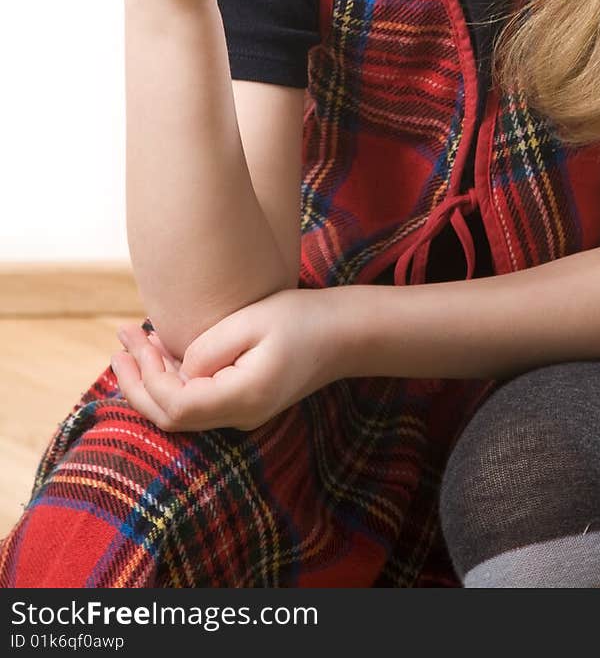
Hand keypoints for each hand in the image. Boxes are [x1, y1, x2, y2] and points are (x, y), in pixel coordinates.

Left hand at [111, 287, 344, 432]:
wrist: (345, 334)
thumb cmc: (302, 318)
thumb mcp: (253, 321)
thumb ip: (208, 347)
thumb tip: (177, 367)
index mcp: (242, 399)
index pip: (176, 406)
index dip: (148, 378)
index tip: (136, 341)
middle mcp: (239, 417)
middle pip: (171, 417)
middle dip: (136, 381)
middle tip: (118, 343)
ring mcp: (241, 414)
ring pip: (180, 410)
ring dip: (150, 379)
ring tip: (129, 341)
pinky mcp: (243, 402)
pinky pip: (196, 399)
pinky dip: (171, 378)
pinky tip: (160, 349)